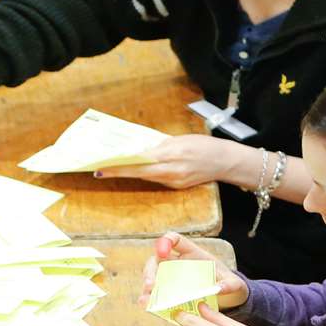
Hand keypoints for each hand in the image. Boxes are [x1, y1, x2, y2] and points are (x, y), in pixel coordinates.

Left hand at [97, 134, 247, 189]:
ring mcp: (175, 181)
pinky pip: (155, 180)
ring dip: (129, 173)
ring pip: (145, 177)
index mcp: (173, 155)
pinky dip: (144, 174)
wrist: (226, 161)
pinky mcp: (177, 186)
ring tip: (110, 168)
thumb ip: (159, 145)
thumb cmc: (204, 145)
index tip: (102, 166)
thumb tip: (138, 149)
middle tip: (98, 170)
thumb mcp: (180, 139)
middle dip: (118, 171)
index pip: (140, 161)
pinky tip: (134, 170)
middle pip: (139, 173)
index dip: (120, 166)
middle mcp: (173, 172)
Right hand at [139, 231, 247, 309]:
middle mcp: (177, 263)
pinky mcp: (168, 291)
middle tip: (150, 285)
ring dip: (146, 287)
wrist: (227, 299)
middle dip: (151, 271)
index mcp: (192, 253)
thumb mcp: (233, 284)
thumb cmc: (228, 284)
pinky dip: (149, 298)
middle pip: (157, 260)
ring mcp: (171, 277)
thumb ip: (230, 284)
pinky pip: (155, 292)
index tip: (163, 251)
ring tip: (145, 299)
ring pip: (152, 276)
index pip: (174, 240)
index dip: (166, 241)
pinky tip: (147, 306)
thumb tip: (220, 288)